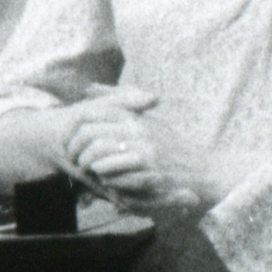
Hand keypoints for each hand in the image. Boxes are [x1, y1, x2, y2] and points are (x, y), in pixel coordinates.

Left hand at [54, 88, 250, 219]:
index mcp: (134, 116)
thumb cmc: (170, 146)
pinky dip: (106, 182)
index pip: (90, 114)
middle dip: (76, 152)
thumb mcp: (146, 119)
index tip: (68, 142)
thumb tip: (89, 88)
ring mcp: (144, 153)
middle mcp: (138, 131)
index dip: (72, 130)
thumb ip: (118, 102)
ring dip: (90, 168)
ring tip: (89, 173)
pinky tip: (108, 184)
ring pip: (98, 157)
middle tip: (75, 162)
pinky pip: (113, 178)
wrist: (203, 171)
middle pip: (89, 136)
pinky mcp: (149, 174)